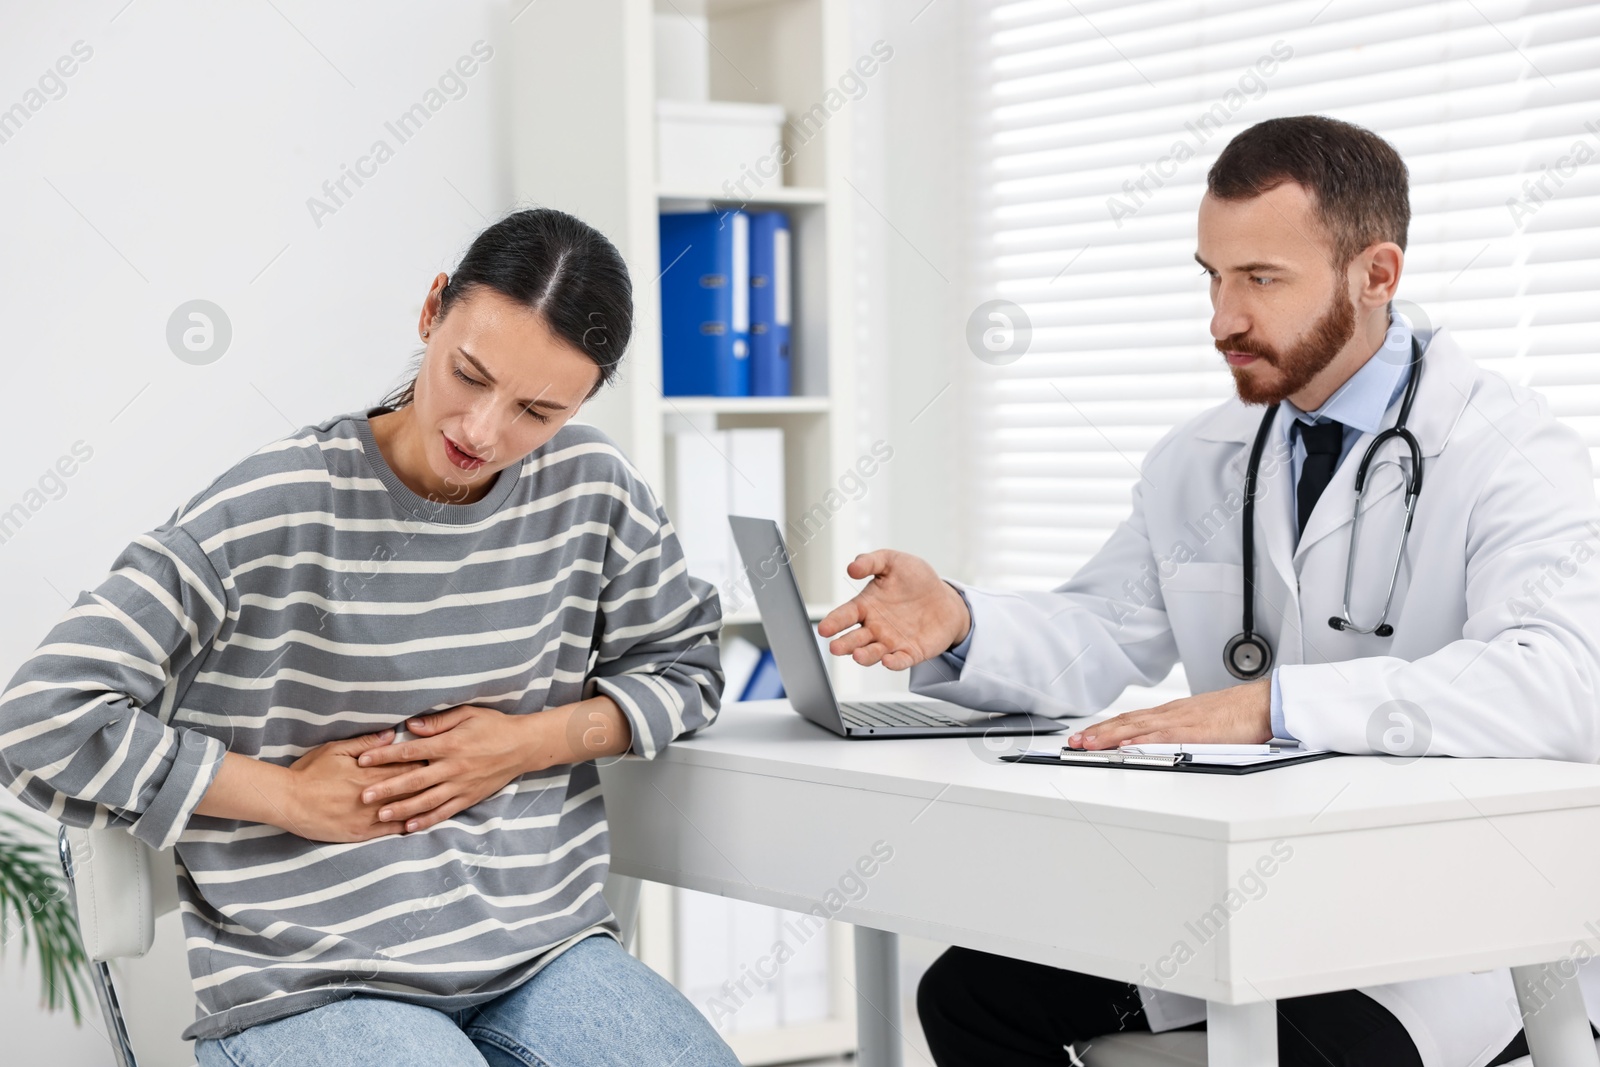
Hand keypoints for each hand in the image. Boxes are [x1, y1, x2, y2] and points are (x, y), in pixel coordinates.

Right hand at [282, 730, 431, 841]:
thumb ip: (366, 743)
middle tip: (448, 776)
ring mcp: (368, 817)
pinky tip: (420, 823)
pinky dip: (407, 826)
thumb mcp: (336, 749)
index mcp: (370, 772)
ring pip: (405, 810)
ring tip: (441, 799)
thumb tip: (391, 735)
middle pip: (411, 787)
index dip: (425, 762)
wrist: (288, 802)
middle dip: (430, 782)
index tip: (439, 757)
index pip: (407, 766)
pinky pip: (390, 831)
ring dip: (423, 805)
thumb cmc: (310, 772)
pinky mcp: (361, 834)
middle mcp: (374, 795)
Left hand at [355, 705, 539, 832]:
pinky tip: (410, 827)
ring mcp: (461, 785)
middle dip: (386, 789)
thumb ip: (438, 722)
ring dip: (402, 809)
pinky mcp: (469, 798)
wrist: (523, 746)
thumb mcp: (467, 714)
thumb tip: (410, 727)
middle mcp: (453, 768)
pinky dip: (427, 820)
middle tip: (363, 796)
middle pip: (414, 780)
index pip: (410, 751)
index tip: (363, 760)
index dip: (385, 756)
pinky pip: (445, 812)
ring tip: (381, 815)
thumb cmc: (493, 726)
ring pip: (427, 801)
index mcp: (450, 744)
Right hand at [816, 550, 970, 669]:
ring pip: (873, 653)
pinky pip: (900, 660)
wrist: (946, 598)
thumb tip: (852, 567)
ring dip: (865, 656)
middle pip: (855, 639)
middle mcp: (875, 627)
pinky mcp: (911, 652)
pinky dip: (893, 663)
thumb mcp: (893, 562)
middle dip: (844, 644)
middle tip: (835, 647)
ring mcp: (892, 642)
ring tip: (858, 655)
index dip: (834, 622)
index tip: (824, 628)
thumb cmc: (917, 580)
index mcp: (866, 606)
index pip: (845, 615)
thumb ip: (871, 562)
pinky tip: (887, 660)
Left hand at [1066, 679, 1272, 749]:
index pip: (1130, 720)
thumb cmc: (1237, 715)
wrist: (1262, 703)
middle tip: (1075, 742)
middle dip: (1098, 733)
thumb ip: (1181, 733)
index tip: (1086, 736)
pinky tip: (1126, 747)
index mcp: (1172, 713)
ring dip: (1110, 736)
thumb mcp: (1201, 724)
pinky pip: (1164, 737)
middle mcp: (1171, 714)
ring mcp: (1182, 721)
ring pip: (1138, 728)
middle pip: (1126, 722)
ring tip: (1088, 744)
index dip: (1105, 729)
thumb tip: (1162, 744)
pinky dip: (1142, 741)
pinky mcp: (1196, 731)